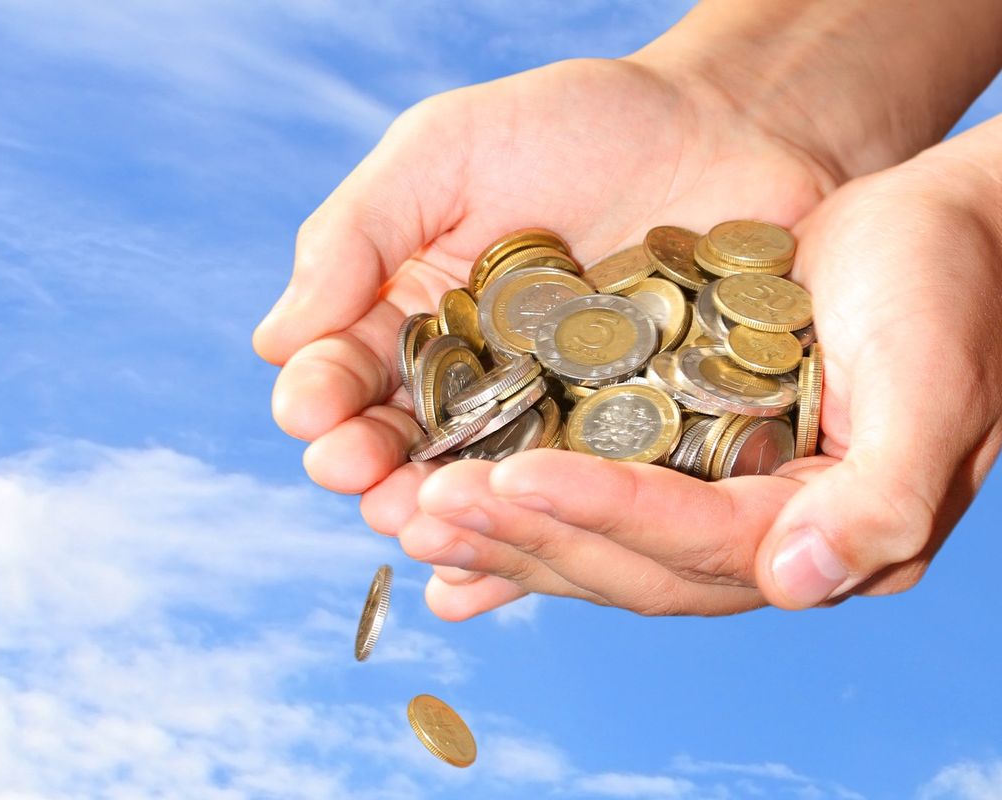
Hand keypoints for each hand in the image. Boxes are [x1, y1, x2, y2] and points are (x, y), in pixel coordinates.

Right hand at [253, 49, 844, 604]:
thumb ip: (359, 233)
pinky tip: (486, 581)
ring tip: (419, 522)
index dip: (321, 396)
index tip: (310, 412)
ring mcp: (548, 424)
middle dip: (371, 469)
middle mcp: (472, 383)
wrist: (726, 126)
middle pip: (404, 446)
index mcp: (415, 316)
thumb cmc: (575, 125)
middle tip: (363, 479)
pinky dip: (532, 545)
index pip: (346, 370)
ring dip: (442, 514)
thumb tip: (275, 341)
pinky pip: (573, 506)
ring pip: (481, 489)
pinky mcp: (627, 450)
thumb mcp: (446, 150)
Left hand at [402, 151, 1001, 619]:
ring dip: (503, 532)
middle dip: (526, 537)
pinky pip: (587, 499)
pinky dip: (521, 510)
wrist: (929, 242)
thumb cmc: (943, 298)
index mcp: (816, 535)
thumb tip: (798, 584)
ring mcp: (707, 504)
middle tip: (425, 508)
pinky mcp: (673, 462)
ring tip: (410, 511)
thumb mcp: (934, 393)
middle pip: (627, 561)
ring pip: (593, 541)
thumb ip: (883, 502)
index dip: (607, 513)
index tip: (513, 479)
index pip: (697, 542)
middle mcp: (753, 539)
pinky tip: (449, 521)